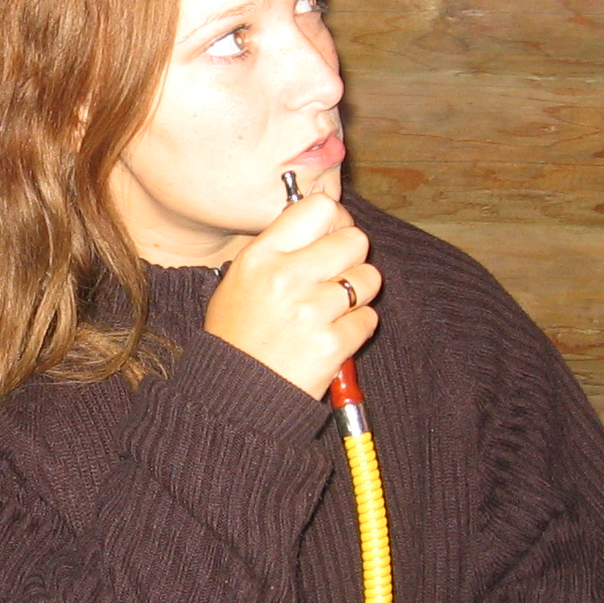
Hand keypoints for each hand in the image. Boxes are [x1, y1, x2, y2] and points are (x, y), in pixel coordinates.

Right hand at [204, 194, 380, 398]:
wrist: (234, 395)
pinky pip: (368, 319)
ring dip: (358, 293)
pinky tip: (332, 336)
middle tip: (338, 276)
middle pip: (355, 240)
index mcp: (261, 256)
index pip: (320, 207)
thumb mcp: (240, 280)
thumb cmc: (237, 335)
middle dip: (353, 257)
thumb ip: (279, 248)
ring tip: (333, 309)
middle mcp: (287, 277)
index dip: (336, 219)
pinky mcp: (333, 344)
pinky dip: (356, 328)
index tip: (333, 234)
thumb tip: (326, 220)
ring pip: (369, 279)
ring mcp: (312, 311)